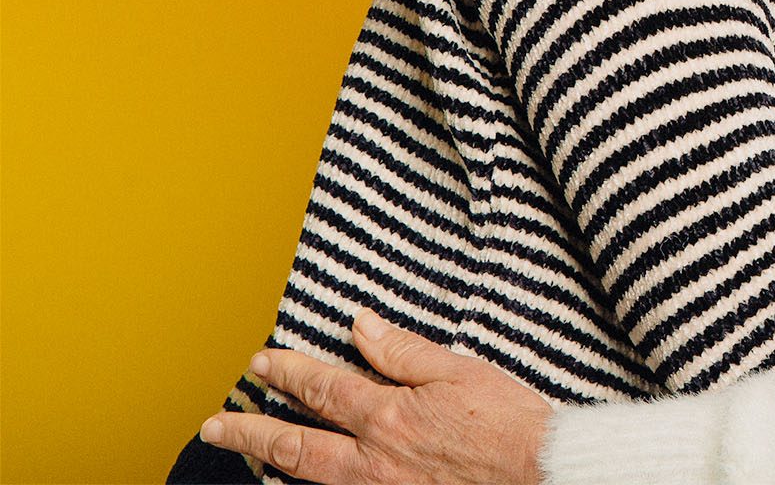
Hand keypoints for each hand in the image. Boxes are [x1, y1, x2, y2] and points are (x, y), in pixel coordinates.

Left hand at [201, 310, 547, 484]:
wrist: (539, 472)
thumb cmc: (507, 423)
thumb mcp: (458, 371)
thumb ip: (403, 350)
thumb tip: (361, 325)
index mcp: (387, 416)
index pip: (322, 389)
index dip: (288, 372)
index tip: (260, 363)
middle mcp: (372, 459)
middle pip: (294, 444)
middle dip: (250, 430)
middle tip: (215, 424)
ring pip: (306, 480)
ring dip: (270, 463)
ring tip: (244, 454)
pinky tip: (297, 484)